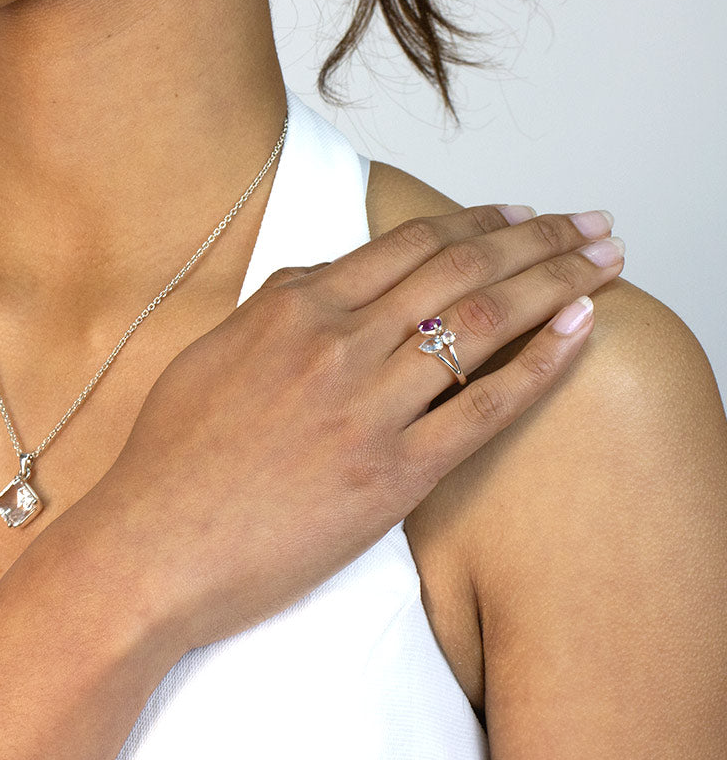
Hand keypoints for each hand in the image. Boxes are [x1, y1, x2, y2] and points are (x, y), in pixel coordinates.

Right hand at [54, 205, 623, 653]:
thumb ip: (275, 306)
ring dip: (557, 283)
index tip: (520, 214)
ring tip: (606, 263)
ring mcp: (369, 408)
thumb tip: (325, 277)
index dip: (476, 221)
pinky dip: (540, 364)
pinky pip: (483, 408)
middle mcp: (338, 344)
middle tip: (589, 222)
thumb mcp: (212, 353)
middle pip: (461, 269)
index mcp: (293, 309)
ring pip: (483, 324)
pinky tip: (579, 331)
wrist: (153, 546)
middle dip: (538, 237)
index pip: (408, 244)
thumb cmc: (172, 457)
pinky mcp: (392, 475)